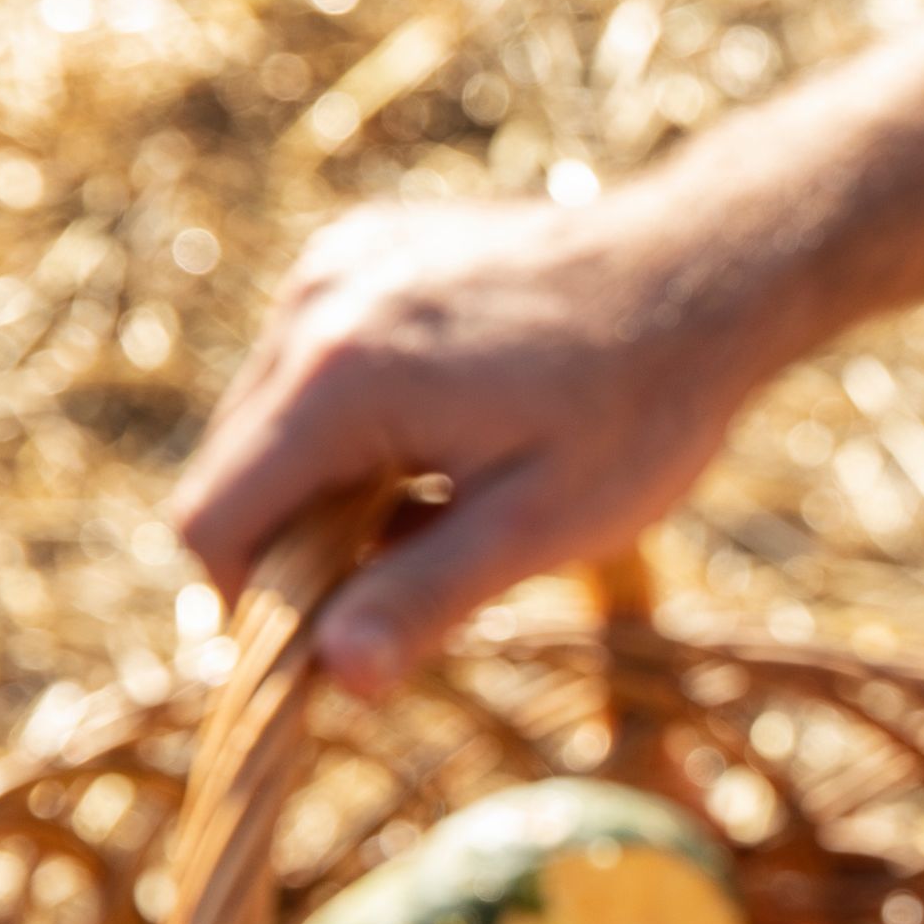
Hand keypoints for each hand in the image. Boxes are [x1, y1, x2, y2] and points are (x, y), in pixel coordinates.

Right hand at [167, 189, 779, 693]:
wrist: (708, 270)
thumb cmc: (640, 408)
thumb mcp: (539, 526)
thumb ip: (424, 597)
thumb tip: (336, 678)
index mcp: (339, 377)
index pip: (215, 520)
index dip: (258, 600)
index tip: (336, 635)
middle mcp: (315, 304)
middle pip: (232, 467)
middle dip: (298, 539)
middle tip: (413, 569)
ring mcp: (338, 262)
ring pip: (266, 414)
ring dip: (326, 476)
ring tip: (446, 492)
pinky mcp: (366, 245)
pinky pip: (311, 356)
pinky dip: (350, 412)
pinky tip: (449, 428)